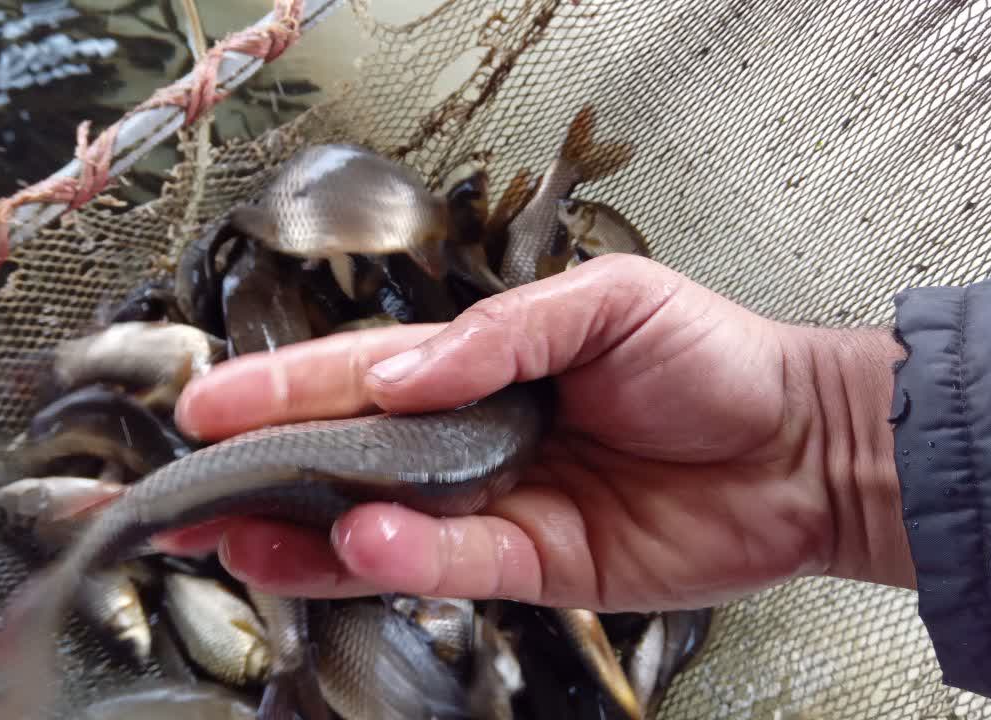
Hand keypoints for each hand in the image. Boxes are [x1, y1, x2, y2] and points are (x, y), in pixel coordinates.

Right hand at [166, 253, 912, 611]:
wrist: (801, 446)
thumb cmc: (710, 358)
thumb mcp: (606, 302)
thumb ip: (499, 334)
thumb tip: (399, 370)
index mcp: (477, 368)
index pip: (359, 377)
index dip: (280, 392)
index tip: (205, 405)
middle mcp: (471, 439)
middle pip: (349, 460)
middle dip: (264, 476)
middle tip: (189, 493)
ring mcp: (497, 506)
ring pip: (382, 526)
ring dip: (307, 535)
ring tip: (240, 537)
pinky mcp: (536, 566)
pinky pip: (457, 567)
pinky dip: (406, 559)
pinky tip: (361, 543)